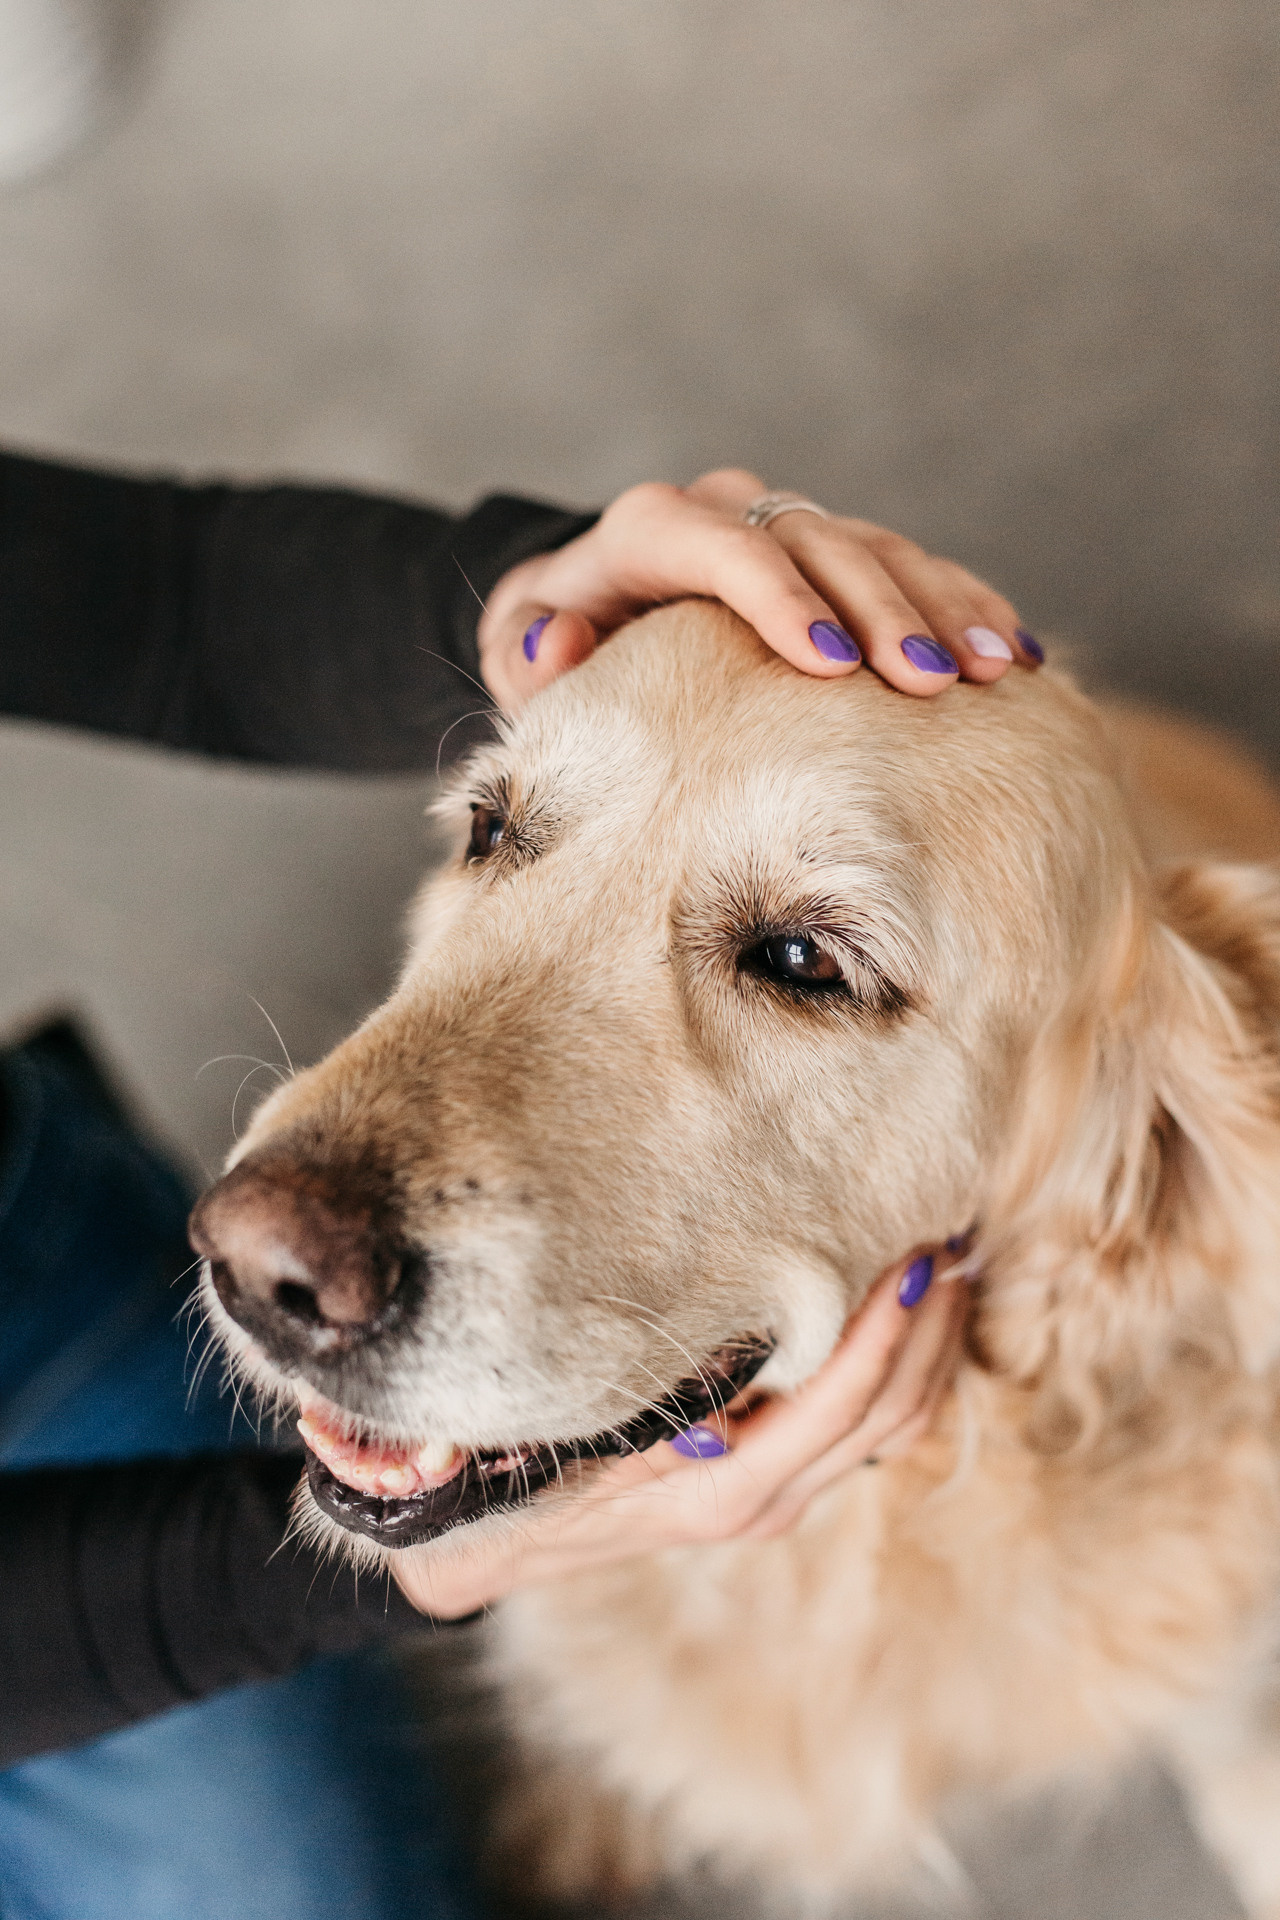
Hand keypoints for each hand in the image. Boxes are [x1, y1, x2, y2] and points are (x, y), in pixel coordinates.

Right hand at [391, 1243, 968, 1618]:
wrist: (486, 1539)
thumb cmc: (510, 1475)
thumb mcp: (543, 1446)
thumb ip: (614, 1427)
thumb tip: (694, 1413)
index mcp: (716, 1487)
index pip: (834, 1404)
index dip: (886, 1334)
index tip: (913, 1255)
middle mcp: (761, 1498)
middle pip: (887, 1413)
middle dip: (931, 1324)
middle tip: (952, 1230)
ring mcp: (776, 1494)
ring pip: (895, 1425)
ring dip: (936, 1345)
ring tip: (951, 1256)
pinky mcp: (777, 1480)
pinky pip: (874, 1432)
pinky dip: (912, 1370)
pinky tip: (916, 1307)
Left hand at [478, 467, 1039, 710]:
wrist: (586, 603)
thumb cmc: (556, 644)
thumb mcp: (521, 654)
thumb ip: (534, 653)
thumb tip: (559, 641)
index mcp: (652, 529)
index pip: (723, 550)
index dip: (780, 599)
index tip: (830, 663)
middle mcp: (727, 510)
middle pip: (817, 546)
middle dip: (880, 611)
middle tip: (930, 681)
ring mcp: (786, 523)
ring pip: (877, 550)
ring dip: (942, 608)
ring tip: (994, 669)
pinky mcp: (831, 549)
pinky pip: (907, 565)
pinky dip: (960, 604)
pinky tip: (1012, 652)